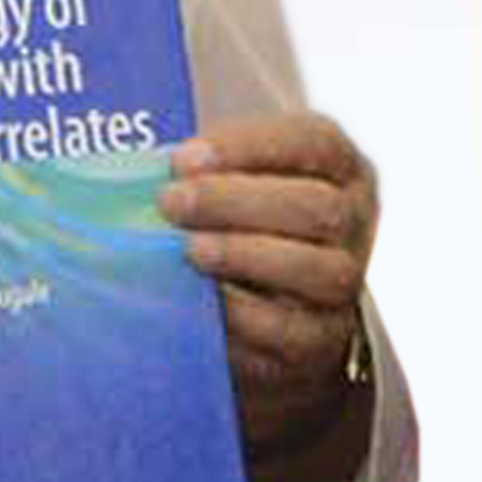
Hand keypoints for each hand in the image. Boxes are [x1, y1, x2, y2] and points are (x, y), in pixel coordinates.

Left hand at [165, 109, 377, 453]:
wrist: (269, 318)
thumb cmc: (235, 225)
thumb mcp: (230, 183)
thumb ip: (200, 170)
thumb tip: (128, 167)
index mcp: (335, 167)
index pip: (313, 142)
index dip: (250, 146)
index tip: (184, 157)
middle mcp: (353, 221)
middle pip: (316, 208)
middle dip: (235, 202)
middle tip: (170, 203)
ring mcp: (344, 284)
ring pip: (319, 269)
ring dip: (244, 256)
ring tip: (188, 250)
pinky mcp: (320, 340)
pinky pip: (290, 330)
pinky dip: (243, 316)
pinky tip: (202, 301)